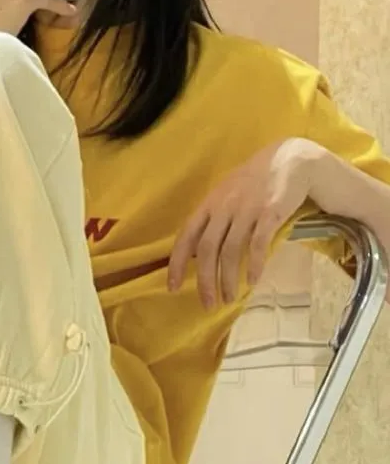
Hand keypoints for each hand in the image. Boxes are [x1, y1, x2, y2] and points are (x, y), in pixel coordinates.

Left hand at [168, 139, 323, 307]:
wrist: (291, 159)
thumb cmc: (255, 181)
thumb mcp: (227, 194)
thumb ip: (212, 219)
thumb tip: (196, 252)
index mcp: (209, 203)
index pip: (186, 236)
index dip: (177, 263)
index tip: (172, 287)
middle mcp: (224, 206)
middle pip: (207, 248)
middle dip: (205, 280)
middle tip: (208, 304)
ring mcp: (247, 209)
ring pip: (231, 250)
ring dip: (228, 279)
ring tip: (229, 298)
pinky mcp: (270, 212)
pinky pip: (258, 244)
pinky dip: (254, 265)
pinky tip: (252, 282)